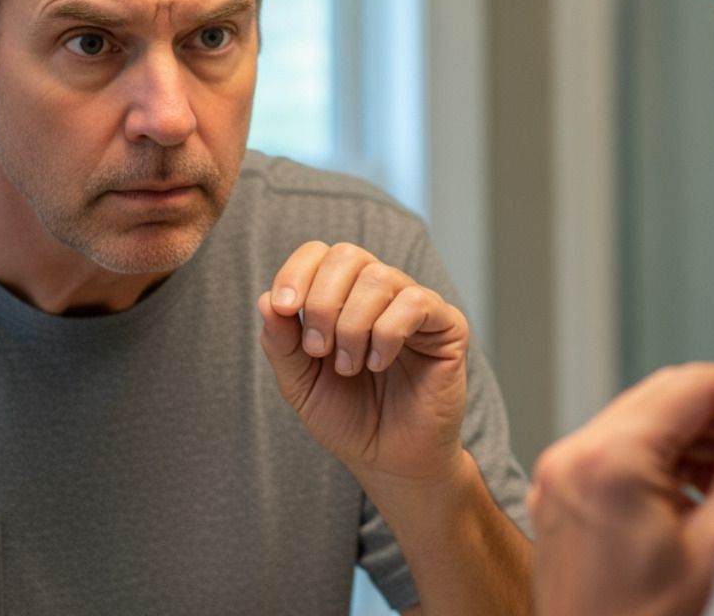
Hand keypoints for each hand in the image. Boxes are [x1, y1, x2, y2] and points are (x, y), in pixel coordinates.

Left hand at [257, 241, 468, 485]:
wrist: (388, 460)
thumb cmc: (347, 419)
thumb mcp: (300, 384)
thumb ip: (282, 344)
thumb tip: (267, 300)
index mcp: (343, 296)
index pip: (320, 253)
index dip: (296, 272)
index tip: (285, 310)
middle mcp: (380, 292)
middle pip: (347, 255)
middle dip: (322, 302)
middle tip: (319, 350)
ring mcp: (415, 305)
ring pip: (378, 277)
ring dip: (352, 326)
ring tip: (349, 366)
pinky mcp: (447, 325)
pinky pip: (415, 302)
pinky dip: (386, 334)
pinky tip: (379, 363)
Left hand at [528, 362, 713, 615]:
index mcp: (609, 460)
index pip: (692, 386)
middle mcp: (573, 456)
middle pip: (664, 397)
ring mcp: (559, 479)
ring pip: (642, 421)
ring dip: (699, 429)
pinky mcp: (560, 502)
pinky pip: (619, 453)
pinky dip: (666, 456)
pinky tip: (711, 481)